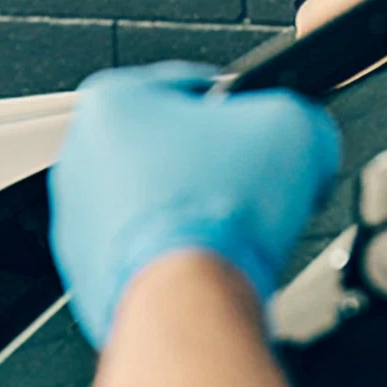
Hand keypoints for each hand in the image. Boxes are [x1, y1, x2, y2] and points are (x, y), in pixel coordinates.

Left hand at [49, 63, 340, 347]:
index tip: (261, 130)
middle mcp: (83, 156)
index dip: (243, 108)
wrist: (190, 301)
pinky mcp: (88, 272)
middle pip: (170, 145)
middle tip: (252, 182)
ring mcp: (79, 219)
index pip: (194, 85)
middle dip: (215, 162)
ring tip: (232, 225)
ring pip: (155, 198)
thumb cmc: (218, 215)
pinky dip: (174, 252)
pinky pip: (144, 249)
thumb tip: (307, 130)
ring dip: (194, 207)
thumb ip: (299, 111)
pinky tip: (207, 258)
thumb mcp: (294, 126)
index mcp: (115, 102)